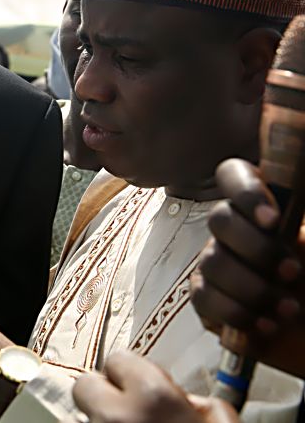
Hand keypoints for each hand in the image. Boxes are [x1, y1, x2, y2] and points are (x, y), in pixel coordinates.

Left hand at [72, 351, 238, 422]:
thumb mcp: (222, 421)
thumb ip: (200, 400)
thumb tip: (185, 398)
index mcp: (151, 396)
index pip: (117, 358)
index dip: (133, 373)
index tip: (148, 388)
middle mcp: (114, 415)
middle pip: (85, 384)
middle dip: (105, 392)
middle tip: (130, 407)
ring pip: (85, 412)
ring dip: (103, 414)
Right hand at [190, 158, 304, 377]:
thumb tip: (302, 218)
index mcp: (264, 204)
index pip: (233, 174)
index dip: (246, 192)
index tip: (274, 221)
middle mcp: (235, 228)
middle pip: (219, 219)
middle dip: (256, 248)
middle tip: (292, 271)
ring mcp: (216, 260)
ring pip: (212, 262)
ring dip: (254, 288)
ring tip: (291, 309)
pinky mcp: (208, 297)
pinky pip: (205, 298)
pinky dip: (236, 313)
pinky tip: (267, 325)